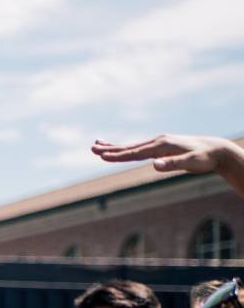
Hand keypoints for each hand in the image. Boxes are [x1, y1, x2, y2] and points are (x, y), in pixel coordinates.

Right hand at [91, 134, 234, 174]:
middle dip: (110, 149)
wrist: (216, 149)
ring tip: (97, 144)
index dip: (118, 156)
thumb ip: (173, 164)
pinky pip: (140, 148)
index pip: (135, 152)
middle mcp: (157, 141)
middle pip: (129, 147)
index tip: (102, 157)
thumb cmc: (205, 158)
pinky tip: (121, 149)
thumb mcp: (191, 163)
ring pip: (132, 146)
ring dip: (114, 147)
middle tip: (92, 148)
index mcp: (161, 146)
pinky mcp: (161, 146)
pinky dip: (128, 148)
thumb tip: (154, 166)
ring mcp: (158, 143)